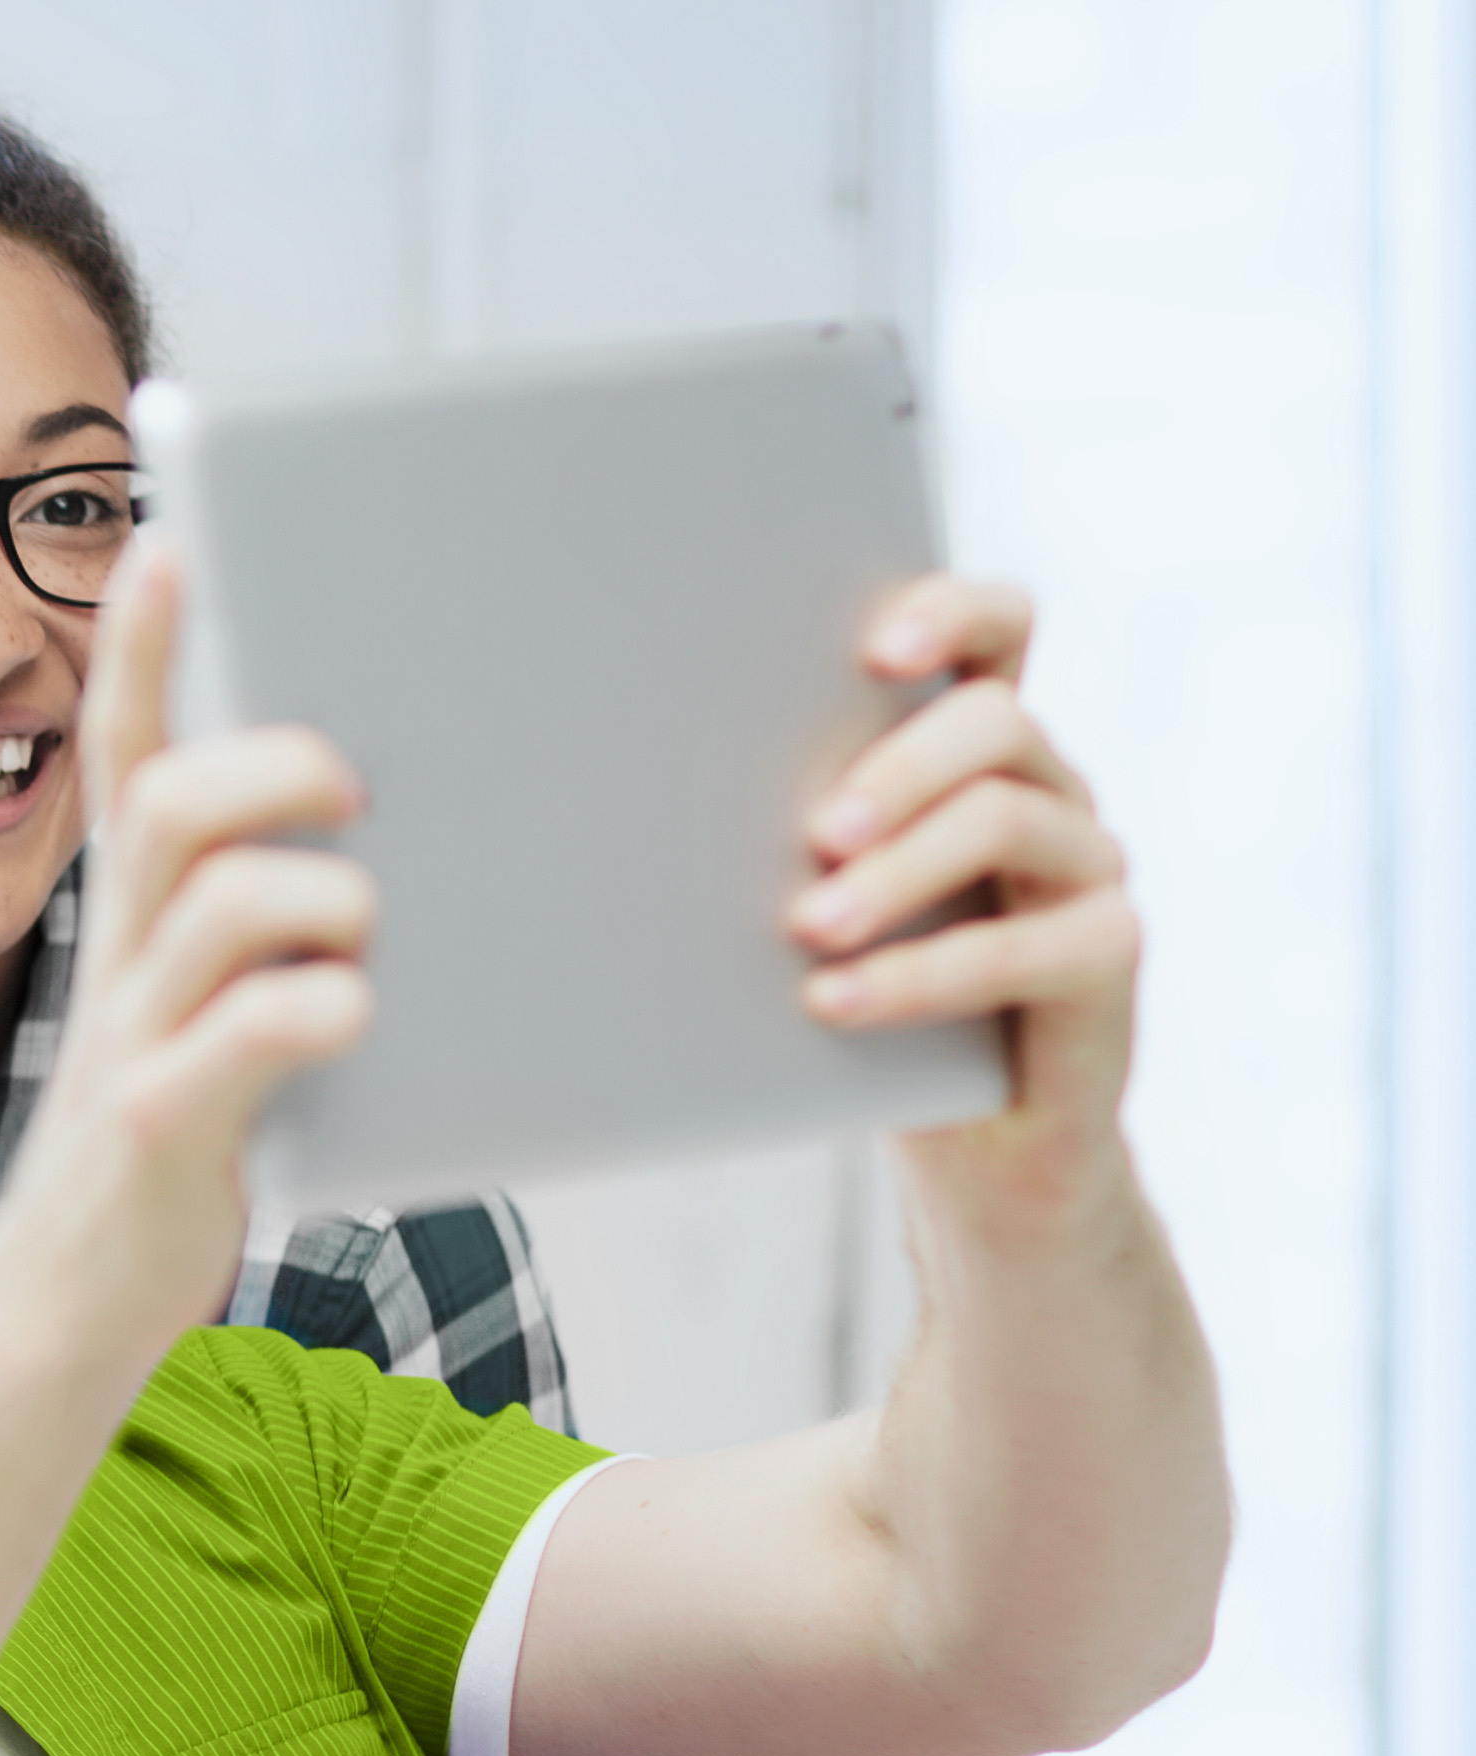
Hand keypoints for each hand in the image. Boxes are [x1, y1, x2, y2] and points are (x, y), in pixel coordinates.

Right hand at [0, 542, 376, 1336]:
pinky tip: (355, 1017)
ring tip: (366, 931)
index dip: (139, 648)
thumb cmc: (169, 1149)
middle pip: (165, 806)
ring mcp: (132, 1047)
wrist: (64, 1313)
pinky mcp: (160, 1134)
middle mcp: (120, 967)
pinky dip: (315, 1009)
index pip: (121, 755)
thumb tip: (368, 824)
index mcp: (135, 926)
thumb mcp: (199, 1015)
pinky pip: (242, 1042)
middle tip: (354, 786)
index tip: (170, 541)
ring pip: (215, 909)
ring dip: (318, 893)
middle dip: (271, 764)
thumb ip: (261, 926)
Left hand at [791, 575, 1138, 1223]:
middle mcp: (1048, 791)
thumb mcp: (819, 901)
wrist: (974, 1140)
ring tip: (809, 927)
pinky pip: (1025, 947)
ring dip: (895, 872)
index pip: (999, 633)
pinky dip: (916, 975)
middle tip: (813, 831)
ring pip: (1009, 819)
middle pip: (997, 722)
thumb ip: (783, 837)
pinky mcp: (1108, 956)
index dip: (950, 615)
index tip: (875, 651)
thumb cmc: (873, 996)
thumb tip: (646, 796)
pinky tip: (833, 1000)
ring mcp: (1088, 869)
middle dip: (895, 768)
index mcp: (977, 752)